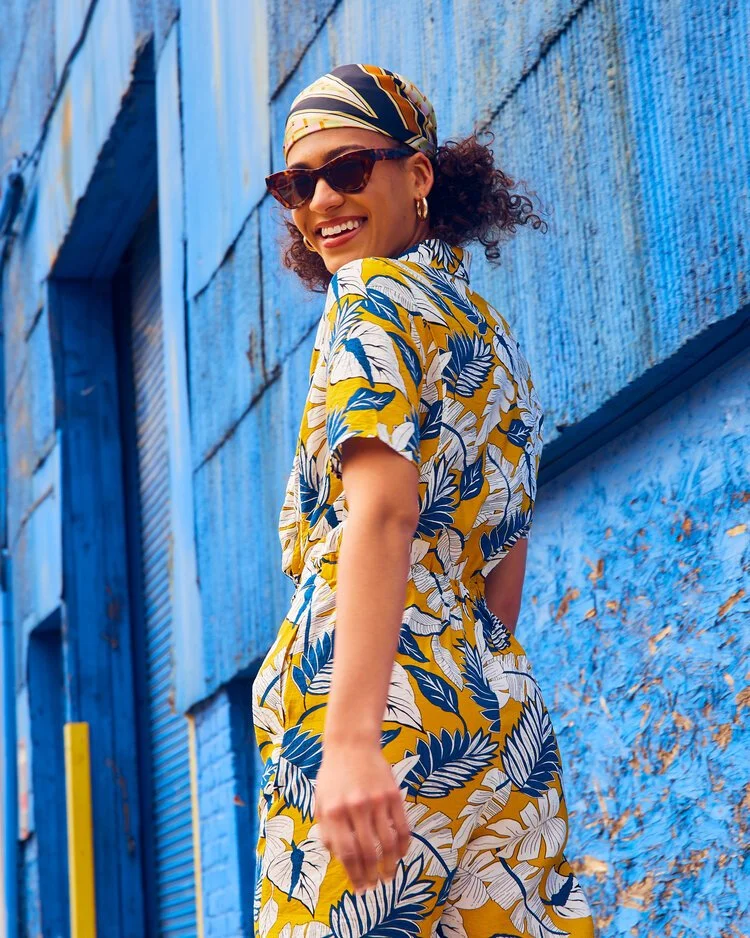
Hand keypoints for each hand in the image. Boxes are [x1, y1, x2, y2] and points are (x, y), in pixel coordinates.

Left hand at [315, 740, 410, 892]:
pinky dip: (403, 845)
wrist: (351, 744)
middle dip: (372, 874)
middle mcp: (355, 808)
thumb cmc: (333, 776)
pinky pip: (402, 826)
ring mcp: (376, 800)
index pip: (346, 854)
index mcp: (333, 812)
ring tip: (389, 875)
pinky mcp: (393, 794)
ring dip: (389, 865)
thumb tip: (339, 859)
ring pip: (387, 843)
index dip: (354, 875)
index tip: (360, 889)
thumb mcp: (320, 802)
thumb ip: (327, 831)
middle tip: (375, 885)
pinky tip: (400, 854)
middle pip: (368, 852)